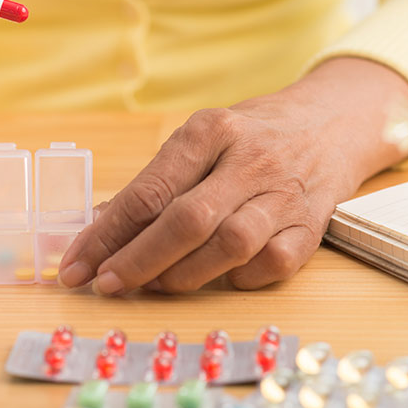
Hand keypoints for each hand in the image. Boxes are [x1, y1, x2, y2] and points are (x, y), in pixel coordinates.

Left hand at [57, 57, 407, 293]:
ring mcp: (285, 194)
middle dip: (138, 261)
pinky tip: (216, 276)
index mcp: (210, 130)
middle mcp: (250, 159)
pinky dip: (236, 278)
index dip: (107, 234)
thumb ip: (153, 184)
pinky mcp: (312, 226)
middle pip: (187, 221)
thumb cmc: (248, 136)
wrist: (331, 123)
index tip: (76, 266)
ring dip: (182, 275)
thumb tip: (96, 231)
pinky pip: (270, 265)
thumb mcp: (198, 141)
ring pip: (229, 246)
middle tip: (106, 284)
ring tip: (152, 283)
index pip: (149, 190)